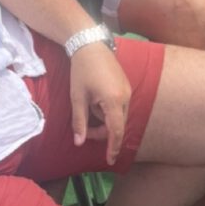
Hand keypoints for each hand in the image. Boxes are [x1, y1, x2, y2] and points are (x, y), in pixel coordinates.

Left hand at [70, 42, 131, 165]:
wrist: (90, 44)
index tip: (109, 161)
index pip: (116, 131)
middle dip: (103, 131)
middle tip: (86, 130)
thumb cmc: (82, 70)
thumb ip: (79, 121)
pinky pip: (120, 105)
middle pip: (118, 125)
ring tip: (89, 107)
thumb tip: (79, 143)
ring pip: (119, 115)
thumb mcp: (77, 97)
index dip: (113, 147)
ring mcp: (128, 90)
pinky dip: (109, 110)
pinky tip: (96, 101)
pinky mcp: (126, 85)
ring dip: (105, 119)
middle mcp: (126, 97)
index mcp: (114, 101)